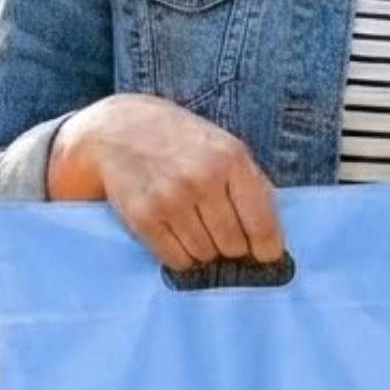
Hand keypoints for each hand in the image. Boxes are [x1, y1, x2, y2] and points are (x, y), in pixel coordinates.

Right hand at [51, 94, 281, 273]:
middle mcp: (203, 178)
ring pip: (204, 255)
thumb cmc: (180, 141)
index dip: (267, 249)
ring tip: (193, 227)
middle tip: (221, 234)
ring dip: (203, 250)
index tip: (265, 256)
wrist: (117, 130)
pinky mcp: (143, 217)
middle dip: (230, 247)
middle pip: (233, 246)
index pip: (261, 224)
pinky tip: (175, 234)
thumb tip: (272, 237)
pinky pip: (175, 260)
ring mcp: (171, 198)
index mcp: (231, 159)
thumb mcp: (224, 147)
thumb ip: (251, 184)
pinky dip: (179, 256)